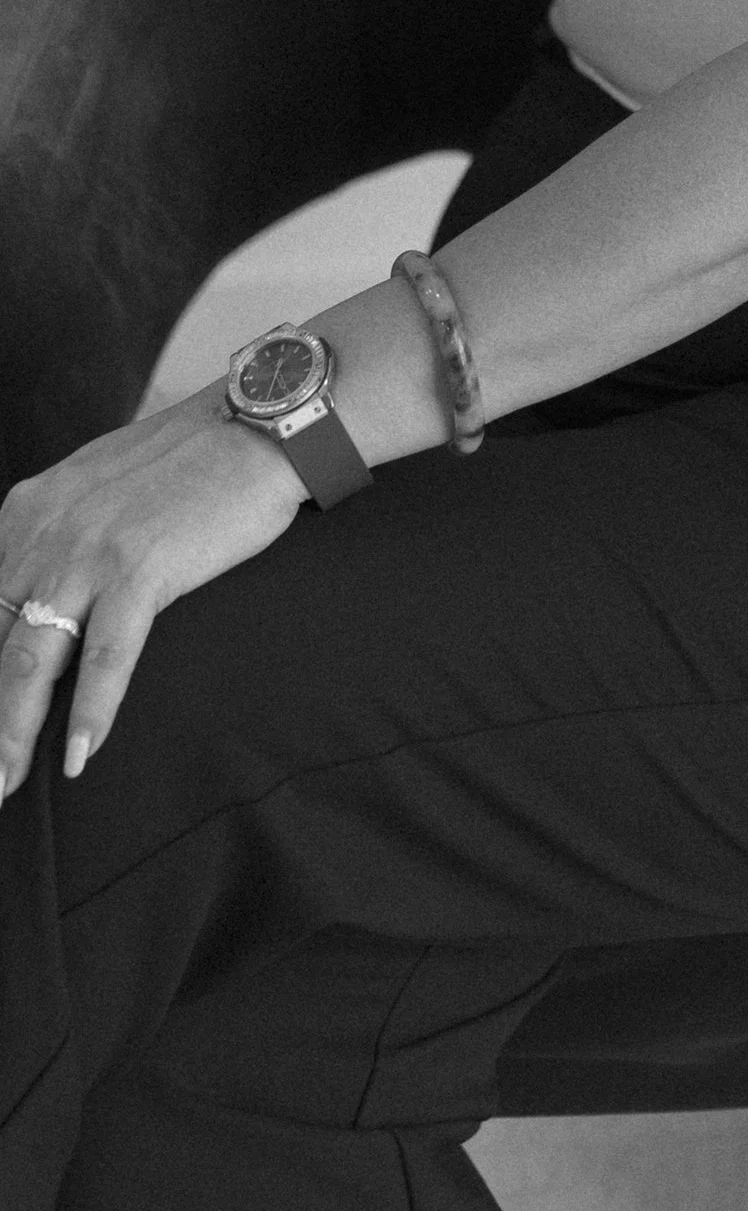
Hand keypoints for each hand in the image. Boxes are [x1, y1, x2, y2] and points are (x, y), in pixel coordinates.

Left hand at [0, 395, 310, 797]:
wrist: (258, 423)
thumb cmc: (189, 459)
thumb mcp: (95, 487)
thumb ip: (56, 536)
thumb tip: (42, 596)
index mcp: (26, 513)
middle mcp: (42, 532)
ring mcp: (89, 551)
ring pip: (31, 662)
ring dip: (10, 734)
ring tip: (2, 787)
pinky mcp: (142, 568)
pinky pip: (107, 657)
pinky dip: (91, 713)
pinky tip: (79, 758)